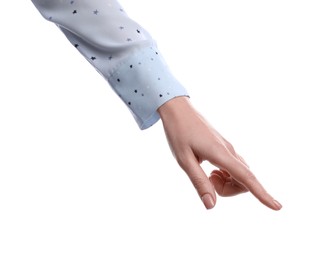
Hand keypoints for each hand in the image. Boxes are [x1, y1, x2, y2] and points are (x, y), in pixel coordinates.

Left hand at [158, 97, 281, 209]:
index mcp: (221, 154)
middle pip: (244, 181)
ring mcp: (228, 149)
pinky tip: (210, 169)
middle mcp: (229, 151)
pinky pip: (233, 167)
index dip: (262, 194)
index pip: (247, 178)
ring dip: (226, 183)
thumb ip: (199, 182)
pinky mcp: (224, 147)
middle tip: (208, 180)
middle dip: (229, 190)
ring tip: (207, 174)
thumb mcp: (184, 160)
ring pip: (239, 174)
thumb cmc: (178, 133)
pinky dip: (225, 175)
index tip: (277, 207)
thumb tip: (211, 205)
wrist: (178, 109)